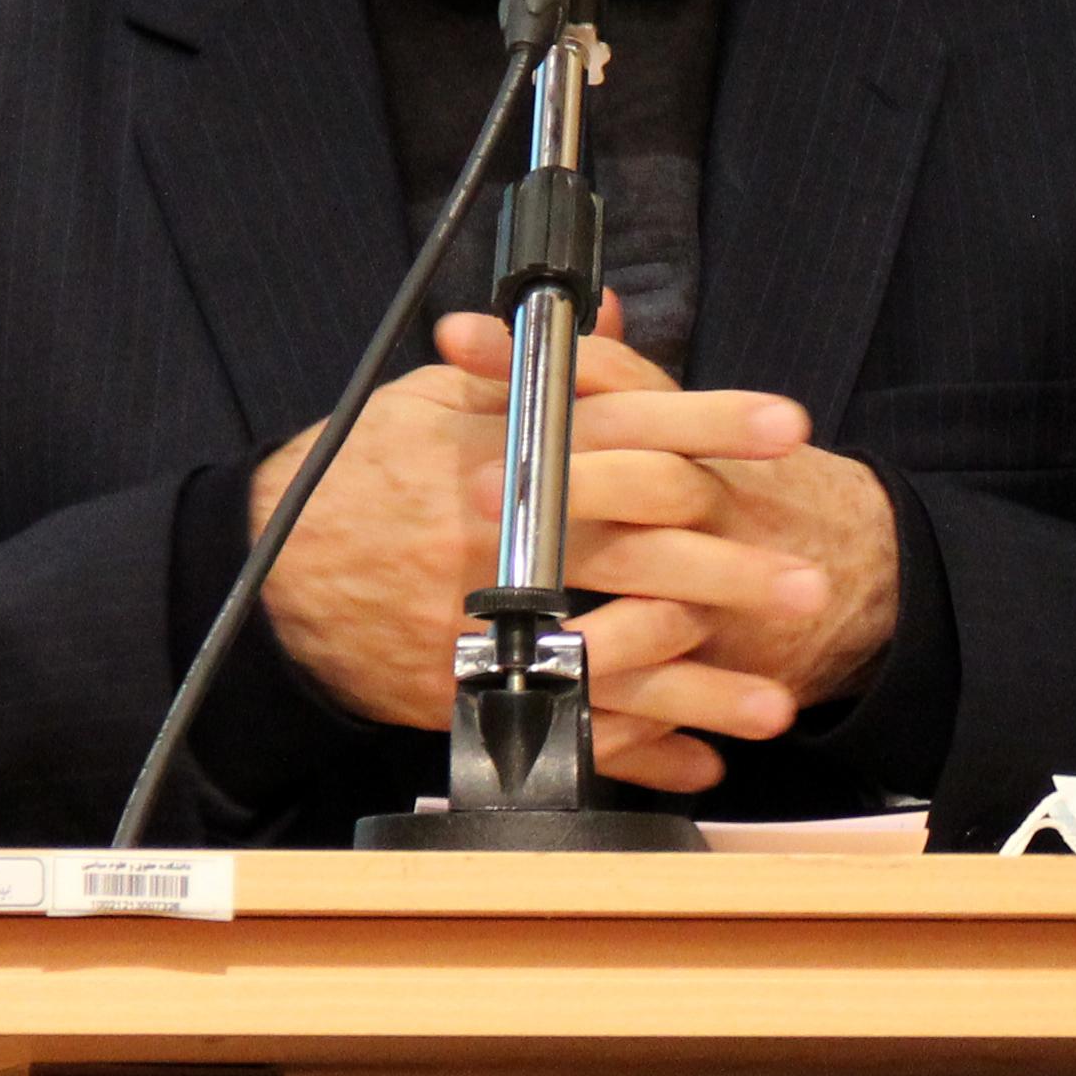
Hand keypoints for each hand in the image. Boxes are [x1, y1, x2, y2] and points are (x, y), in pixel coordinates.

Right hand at [247, 318, 893, 792]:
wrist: (267, 577)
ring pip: (615, 656)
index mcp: (500, 457)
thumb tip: (605, 316)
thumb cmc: (360, 479)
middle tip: (807, 580)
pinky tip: (701, 759)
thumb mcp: (432, 404)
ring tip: (779, 699)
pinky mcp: (469, 687)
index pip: (625, 427)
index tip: (784, 425)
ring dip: (703, 685)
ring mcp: (486, 622)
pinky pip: (565, 725)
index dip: (710, 422)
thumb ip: (525, 370)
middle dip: (732, 567)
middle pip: (639, 548)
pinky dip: (638, 750)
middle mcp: (500, 540)